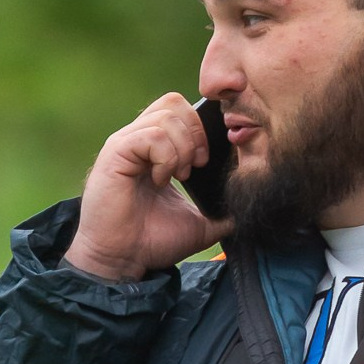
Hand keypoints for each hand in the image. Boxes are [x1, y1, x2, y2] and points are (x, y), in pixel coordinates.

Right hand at [65, 94, 221, 281]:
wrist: (123, 260)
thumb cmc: (152, 242)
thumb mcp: (199, 224)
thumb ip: (222, 213)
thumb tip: (248, 211)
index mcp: (156, 149)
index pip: (182, 110)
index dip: (202, 128)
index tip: (205, 161)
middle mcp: (139, 140)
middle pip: (174, 102)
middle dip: (195, 133)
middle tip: (194, 166)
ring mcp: (125, 144)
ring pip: (166, 115)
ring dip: (182, 147)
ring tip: (177, 176)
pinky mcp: (116, 153)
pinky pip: (151, 135)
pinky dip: (165, 157)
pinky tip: (161, 180)